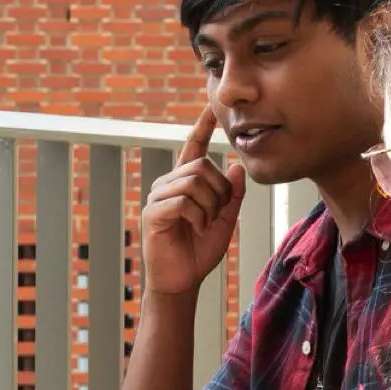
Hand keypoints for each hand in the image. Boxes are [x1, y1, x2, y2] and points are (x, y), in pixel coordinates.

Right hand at [142, 106, 245, 295]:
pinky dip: (198, 216)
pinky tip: (196, 229)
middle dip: (219, 191)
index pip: (193, 149)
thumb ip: (232, 194)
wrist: (181, 281)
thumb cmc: (199, 252)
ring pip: (194, 182)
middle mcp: (167, 185)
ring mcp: (157, 199)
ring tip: (205, 224)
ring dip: (209, 206)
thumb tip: (237, 165)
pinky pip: (184, 201)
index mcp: (184, 184)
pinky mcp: (152, 214)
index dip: (202, 128)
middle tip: (217, 214)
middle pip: (201, 166)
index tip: (212, 108)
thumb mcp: (225, 220)